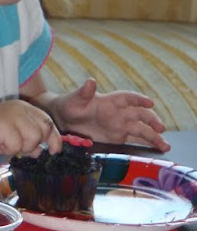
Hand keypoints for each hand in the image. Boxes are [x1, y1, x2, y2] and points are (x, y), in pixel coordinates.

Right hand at [0, 100, 62, 156]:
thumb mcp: (11, 133)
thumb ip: (28, 139)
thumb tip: (42, 150)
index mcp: (24, 107)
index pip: (48, 121)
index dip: (54, 138)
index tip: (55, 151)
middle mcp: (20, 109)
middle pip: (42, 132)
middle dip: (32, 145)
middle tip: (14, 145)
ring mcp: (12, 116)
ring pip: (31, 140)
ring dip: (19, 148)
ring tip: (3, 143)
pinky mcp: (3, 125)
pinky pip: (15, 146)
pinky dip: (6, 149)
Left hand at [53, 78, 169, 151]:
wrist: (63, 119)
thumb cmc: (69, 105)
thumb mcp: (74, 99)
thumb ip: (83, 92)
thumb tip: (90, 81)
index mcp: (109, 101)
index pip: (127, 98)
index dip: (139, 99)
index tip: (149, 103)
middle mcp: (117, 113)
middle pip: (139, 115)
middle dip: (151, 120)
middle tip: (160, 128)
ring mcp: (118, 126)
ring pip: (140, 130)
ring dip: (153, 136)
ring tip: (165, 145)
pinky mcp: (116, 137)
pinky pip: (134, 140)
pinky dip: (145, 144)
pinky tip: (157, 149)